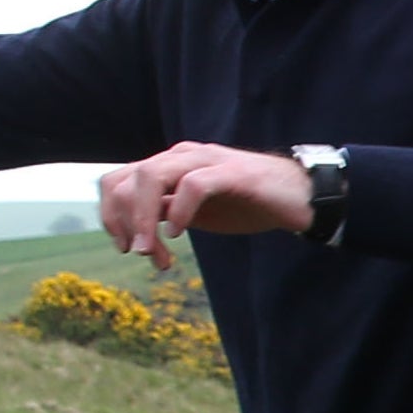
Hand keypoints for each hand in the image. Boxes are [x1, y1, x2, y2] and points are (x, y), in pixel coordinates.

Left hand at [100, 143, 315, 271]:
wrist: (300, 198)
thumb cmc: (248, 205)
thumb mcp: (196, 213)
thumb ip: (166, 212)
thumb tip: (135, 231)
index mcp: (169, 165)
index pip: (117, 180)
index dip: (111, 216)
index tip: (125, 247)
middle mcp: (181, 156)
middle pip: (128, 179)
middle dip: (126, 222)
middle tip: (141, 255)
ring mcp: (206, 161)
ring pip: (152, 176)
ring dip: (143, 217)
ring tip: (151, 250)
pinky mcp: (232, 173)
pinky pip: (193, 185)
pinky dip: (179, 210)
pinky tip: (179, 234)